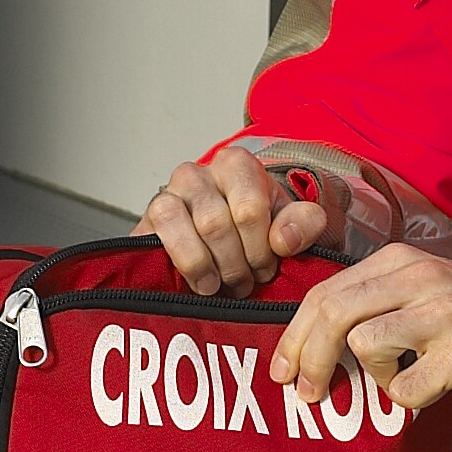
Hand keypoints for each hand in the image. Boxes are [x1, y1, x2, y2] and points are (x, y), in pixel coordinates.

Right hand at [143, 146, 335, 298]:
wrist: (221, 250)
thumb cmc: (254, 234)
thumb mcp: (291, 225)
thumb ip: (304, 224)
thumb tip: (284, 240)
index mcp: (237, 166)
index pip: (249, 209)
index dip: (260, 249)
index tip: (266, 270)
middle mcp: (199, 173)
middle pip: (217, 224)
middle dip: (236, 265)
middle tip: (244, 284)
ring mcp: (169, 194)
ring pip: (188, 230)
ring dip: (209, 267)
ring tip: (220, 285)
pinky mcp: (148, 219)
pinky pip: (160, 235)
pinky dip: (186, 265)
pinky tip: (198, 281)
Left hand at [274, 249, 451, 414]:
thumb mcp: (421, 289)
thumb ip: (372, 301)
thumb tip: (309, 341)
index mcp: (401, 260)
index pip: (326, 292)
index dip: (295, 334)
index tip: (283, 367)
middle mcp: (419, 278)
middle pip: (334, 315)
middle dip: (309, 359)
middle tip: (307, 392)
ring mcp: (441, 314)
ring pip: (364, 346)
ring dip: (371, 375)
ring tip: (396, 378)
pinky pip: (403, 387)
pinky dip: (405, 398)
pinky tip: (425, 388)